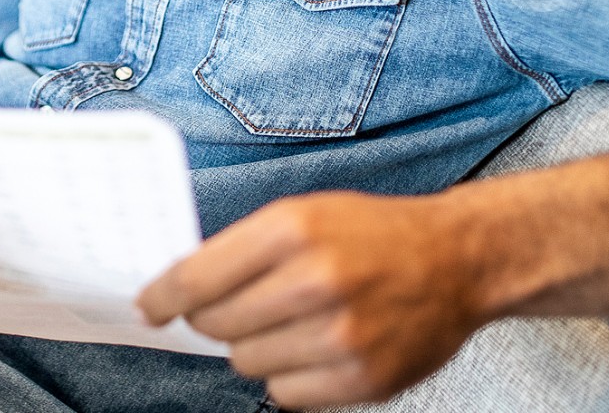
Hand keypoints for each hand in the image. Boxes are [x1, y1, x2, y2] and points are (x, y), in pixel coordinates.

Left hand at [137, 191, 487, 408]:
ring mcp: (341, 335)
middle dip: (216, 319)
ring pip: (247, 363)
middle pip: (216, 325)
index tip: (150, 306)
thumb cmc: (373, 234)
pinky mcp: (361, 379)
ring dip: (257, 347)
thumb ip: (243, 249)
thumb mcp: (305, 213)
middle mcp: (315, 280)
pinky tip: (315, 348)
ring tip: (293, 323)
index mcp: (293, 228)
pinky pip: (285, 395)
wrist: (457, 261)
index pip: (197, 278)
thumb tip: (180, 291)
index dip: (164, 297)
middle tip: (242, 307)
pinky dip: (289, 376)